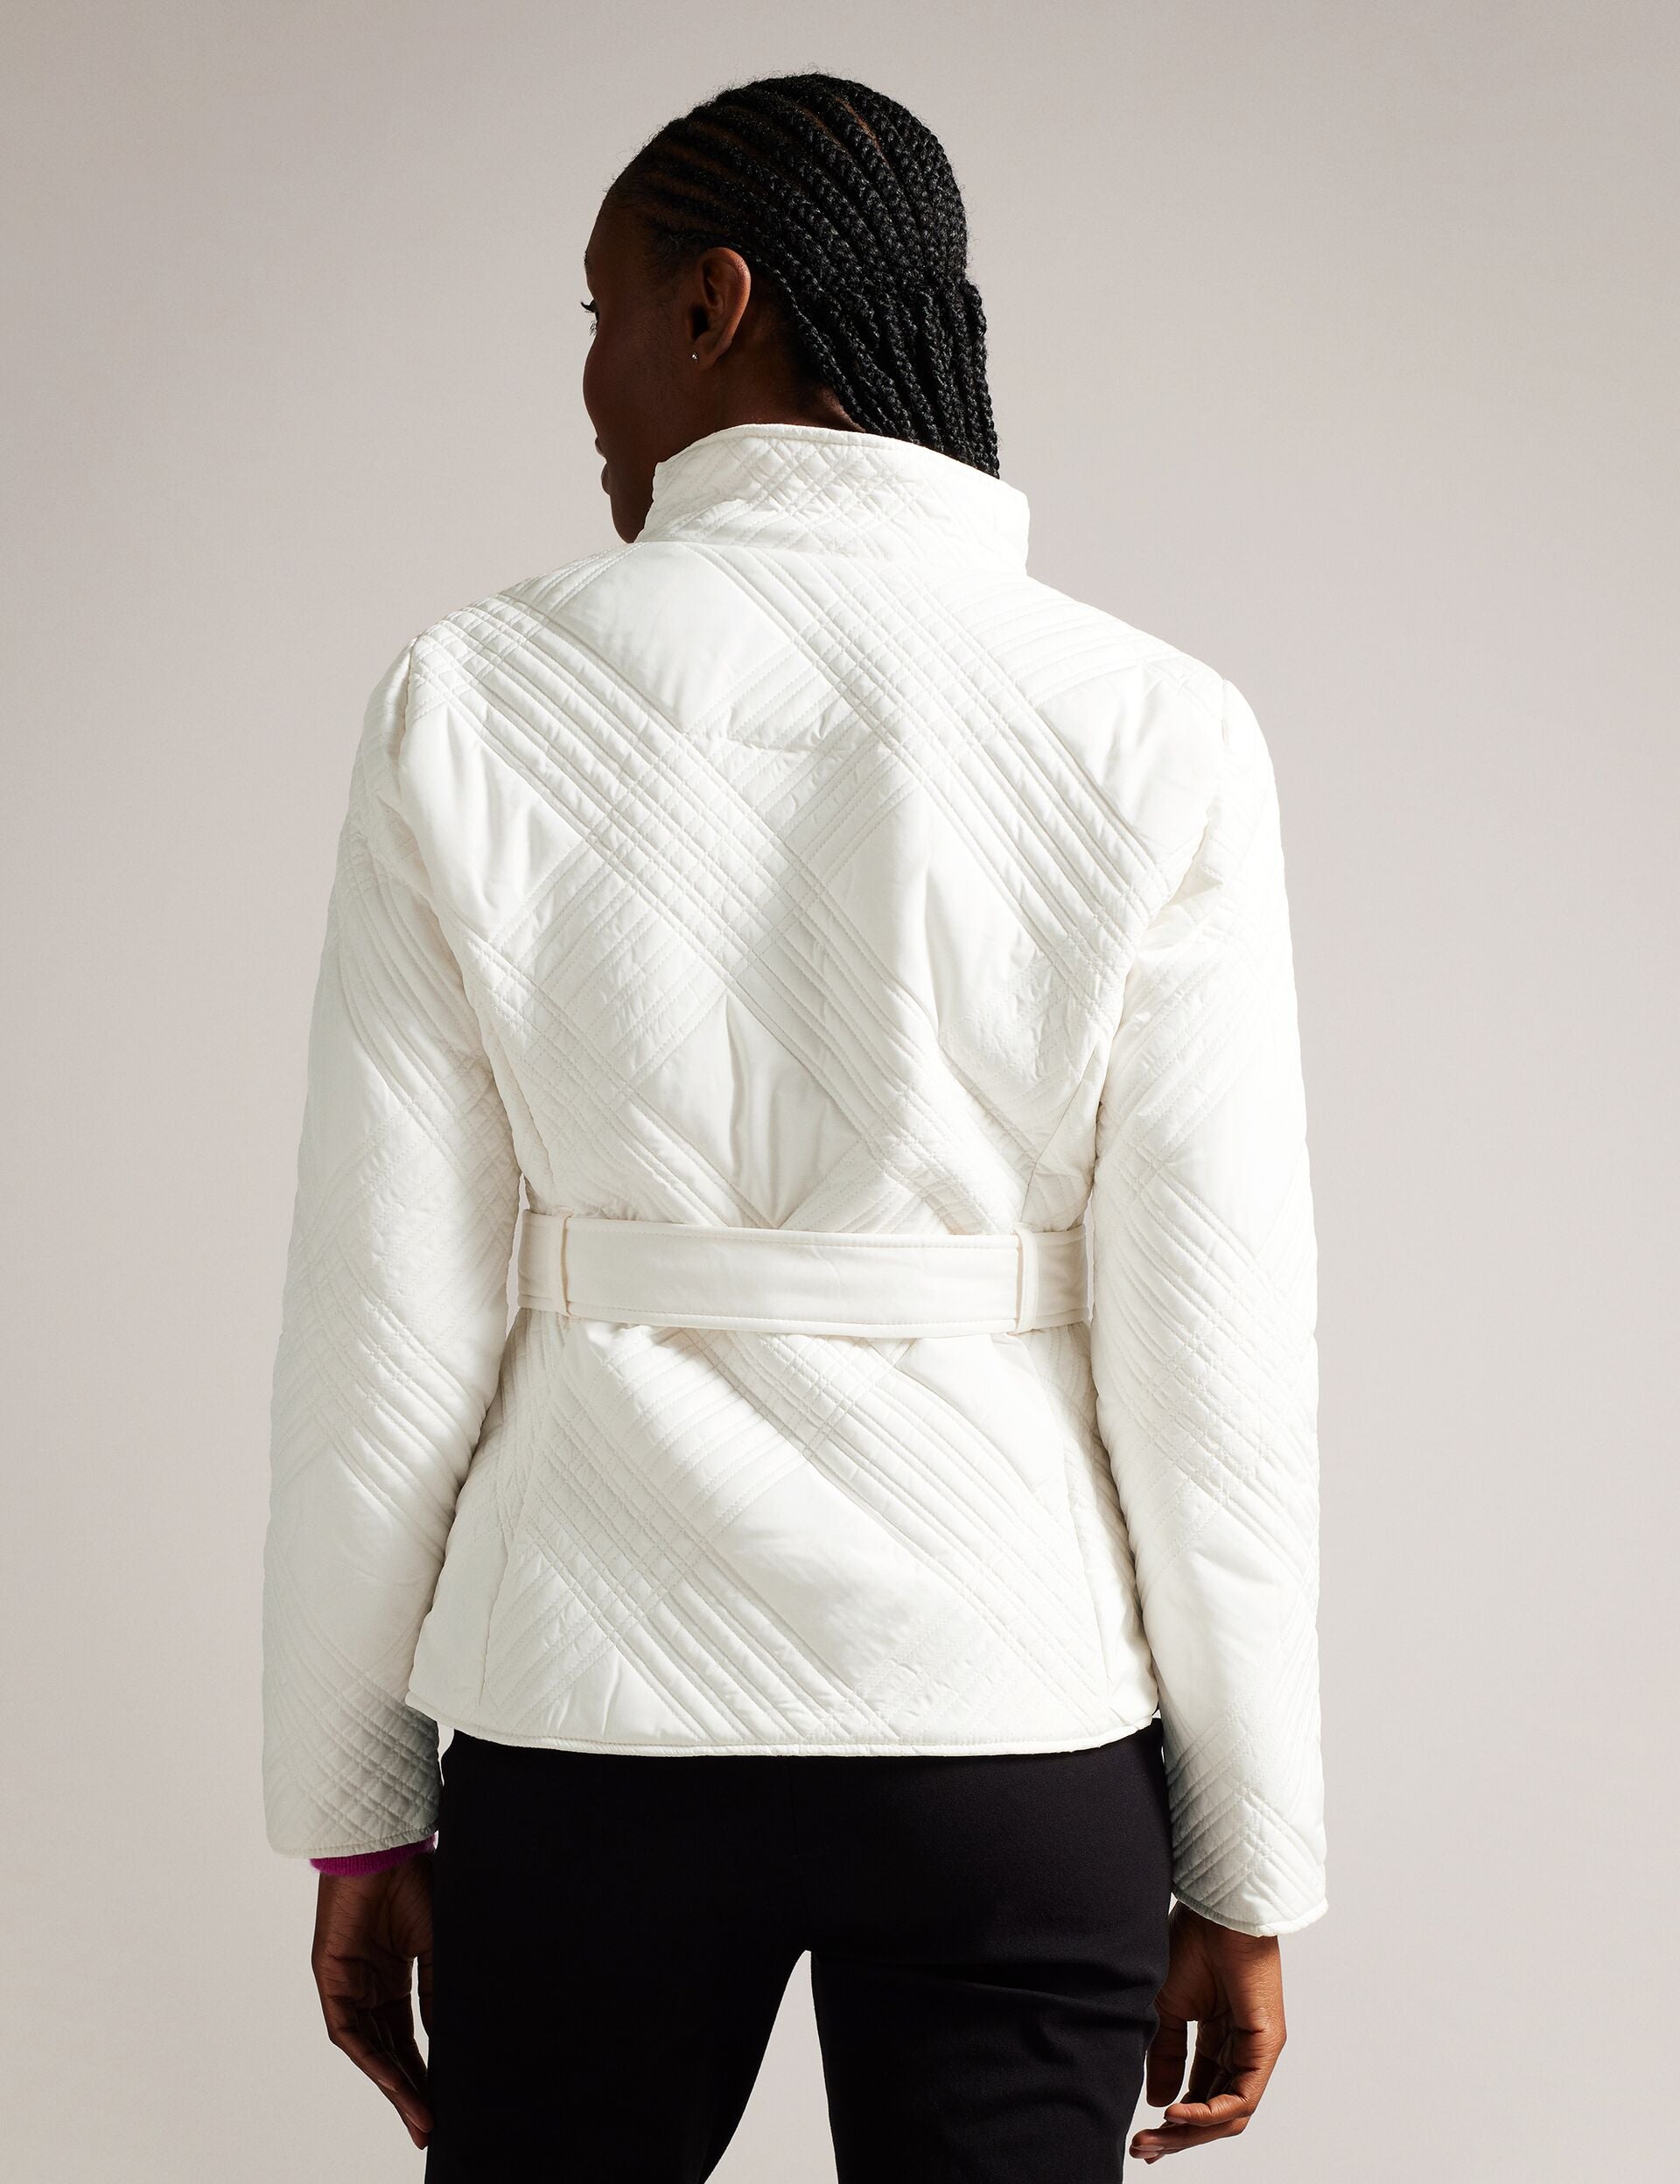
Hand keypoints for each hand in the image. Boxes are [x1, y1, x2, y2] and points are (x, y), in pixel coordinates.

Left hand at [311, 1856, 435, 2148]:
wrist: (389, 1849)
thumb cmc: (417, 1883)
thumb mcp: (436, 1946)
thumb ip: (438, 1991)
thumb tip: (448, 2039)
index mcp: (396, 1976)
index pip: (410, 2035)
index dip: (427, 2069)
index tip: (446, 2100)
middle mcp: (371, 1986)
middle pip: (390, 2050)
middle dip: (410, 2091)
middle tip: (431, 2125)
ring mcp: (349, 1985)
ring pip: (370, 2049)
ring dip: (394, 2085)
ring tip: (419, 2116)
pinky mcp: (331, 1980)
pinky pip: (350, 2032)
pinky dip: (372, 2059)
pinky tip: (395, 2083)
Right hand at [1129, 1902, 1286, 2161]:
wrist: (1212, 1911)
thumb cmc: (1191, 1943)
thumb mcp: (1166, 2008)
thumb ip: (1166, 2054)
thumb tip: (1159, 2100)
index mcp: (1219, 2037)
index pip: (1199, 2093)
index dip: (1172, 2120)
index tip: (1141, 2136)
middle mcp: (1240, 2049)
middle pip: (1213, 2111)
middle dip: (1177, 2136)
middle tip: (1143, 2148)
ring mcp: (1256, 2050)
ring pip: (1228, 2113)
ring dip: (1191, 2131)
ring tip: (1156, 2137)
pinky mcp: (1266, 2046)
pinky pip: (1241, 2097)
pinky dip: (1208, 2112)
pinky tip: (1178, 2113)